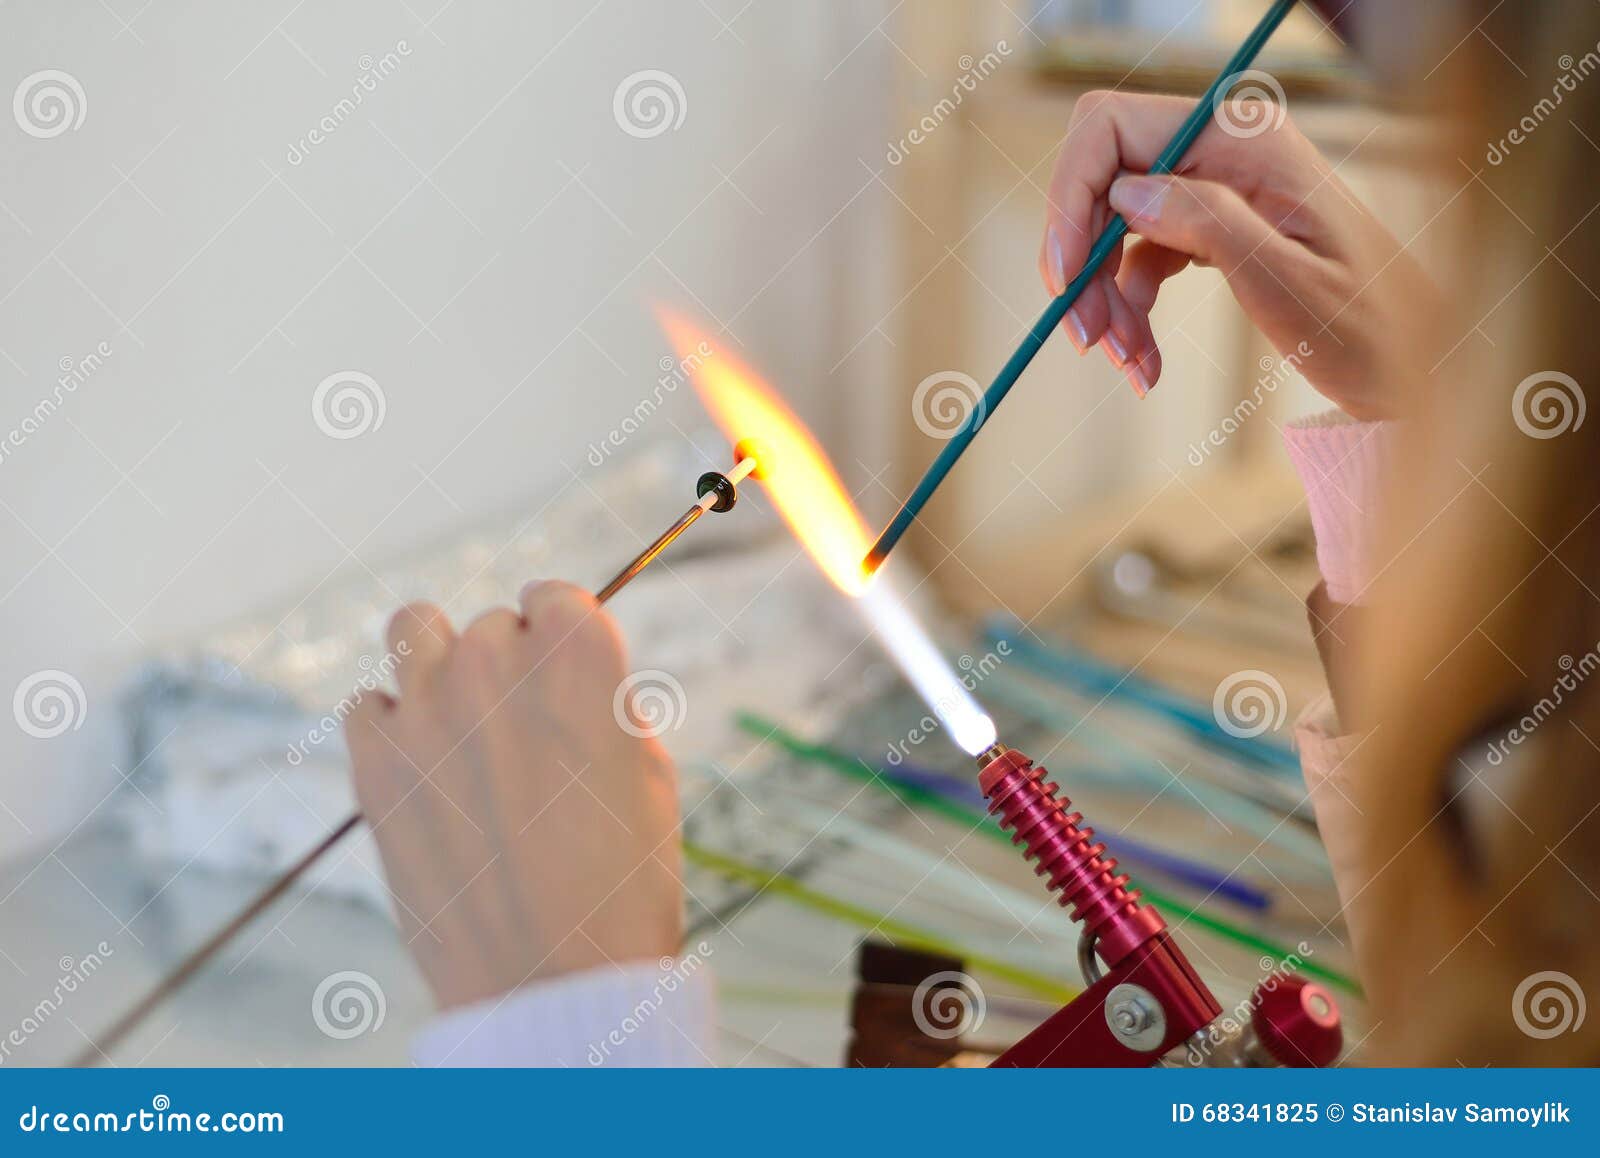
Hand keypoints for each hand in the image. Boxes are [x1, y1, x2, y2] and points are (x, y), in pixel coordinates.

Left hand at [344, 581, 682, 1010]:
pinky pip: (367, 705)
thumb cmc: (620, 884)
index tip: (561, 674)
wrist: (552, 981)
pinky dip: (392, 727)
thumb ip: (604, 703)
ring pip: (416, 629)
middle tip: (524, 734)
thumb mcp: (649, 772)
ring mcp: (427, 708)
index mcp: (579, 655)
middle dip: (509, 666)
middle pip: (492, 624)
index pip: (555, 596)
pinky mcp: (374, 762)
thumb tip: (568, 682)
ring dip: (439, 663)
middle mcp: (497, 663)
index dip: (563, 638)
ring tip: (459, 720)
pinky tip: (422, 769)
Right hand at [1040, 91, 1442, 418]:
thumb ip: (1207, 224)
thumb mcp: (1284, 282)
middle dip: (1082, 262)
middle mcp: (1222, 148)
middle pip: (1103, 182)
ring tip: (1129, 365)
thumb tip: (1124, 194)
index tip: (1062, 276)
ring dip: (1105, 300)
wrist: (1412, 365)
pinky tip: (1144, 362)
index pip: (1109, 128)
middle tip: (1086, 339)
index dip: (1069, 196)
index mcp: (1244, 140)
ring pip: (1114, 227)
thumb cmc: (1367, 328)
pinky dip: (1129, 311)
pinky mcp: (1211, 225)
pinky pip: (1140, 258)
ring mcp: (1215, 186)